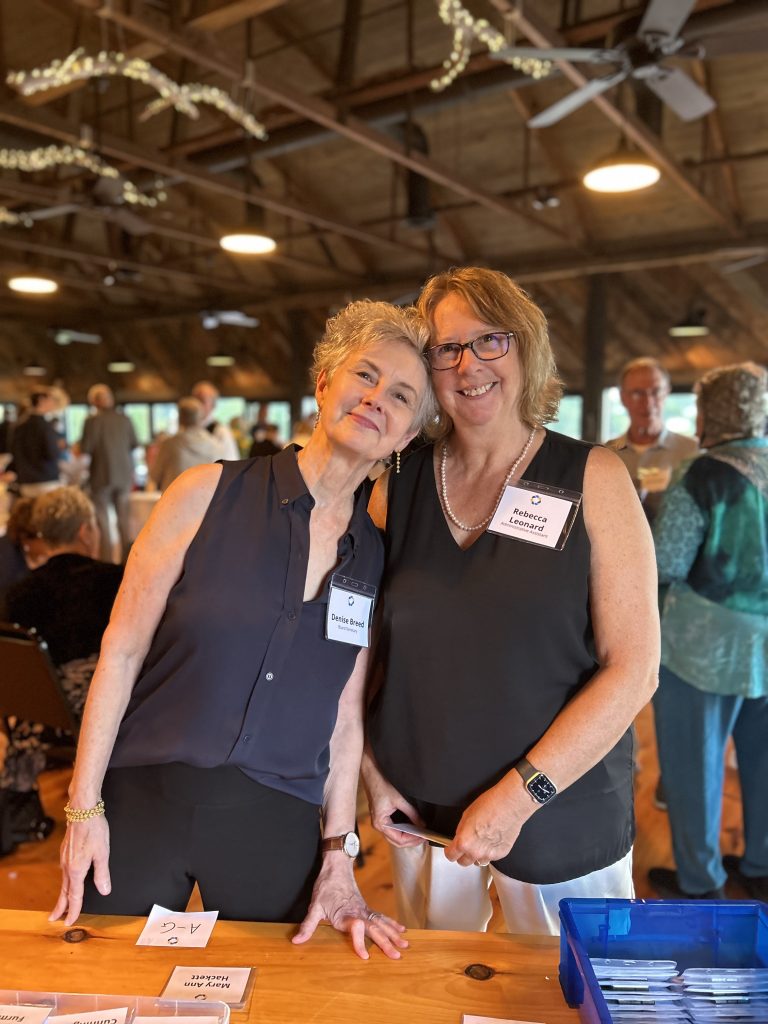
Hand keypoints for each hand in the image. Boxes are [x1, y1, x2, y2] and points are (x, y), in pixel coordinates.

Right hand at [49, 815, 111, 924]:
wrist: (82, 811)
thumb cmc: (94, 829)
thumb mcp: (103, 853)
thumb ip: (102, 873)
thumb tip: (104, 890)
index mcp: (76, 869)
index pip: (74, 895)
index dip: (73, 910)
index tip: (70, 922)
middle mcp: (67, 866)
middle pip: (64, 891)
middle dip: (60, 907)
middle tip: (54, 919)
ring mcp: (64, 858)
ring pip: (63, 882)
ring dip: (62, 895)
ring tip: (61, 904)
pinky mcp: (65, 851)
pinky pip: (64, 872)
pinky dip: (65, 882)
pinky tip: (68, 881)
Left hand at [292, 855, 407, 959]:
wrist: (337, 866)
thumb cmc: (325, 886)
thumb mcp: (314, 906)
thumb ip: (308, 925)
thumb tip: (296, 941)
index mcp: (345, 914)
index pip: (355, 930)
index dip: (359, 943)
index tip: (365, 957)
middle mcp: (358, 913)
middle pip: (374, 929)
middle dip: (386, 943)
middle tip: (396, 956)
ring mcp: (365, 909)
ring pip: (381, 924)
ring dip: (393, 935)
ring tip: (404, 946)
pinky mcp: (367, 907)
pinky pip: (381, 917)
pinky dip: (392, 924)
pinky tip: (401, 930)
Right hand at [361, 751, 424, 848]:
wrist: (372, 772)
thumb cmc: (381, 784)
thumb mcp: (399, 799)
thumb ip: (412, 813)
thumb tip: (423, 824)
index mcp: (380, 823)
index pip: (398, 840)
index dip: (412, 840)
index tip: (423, 837)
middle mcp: (378, 825)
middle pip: (396, 840)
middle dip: (411, 840)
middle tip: (424, 837)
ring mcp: (380, 820)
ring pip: (395, 835)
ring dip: (407, 836)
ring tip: (420, 833)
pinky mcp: (382, 815)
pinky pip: (393, 828)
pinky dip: (403, 829)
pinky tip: (412, 826)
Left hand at [443, 778, 530, 868]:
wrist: (510, 804)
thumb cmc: (490, 805)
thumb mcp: (466, 814)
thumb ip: (461, 830)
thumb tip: (459, 836)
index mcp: (464, 842)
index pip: (450, 855)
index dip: (449, 851)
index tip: (451, 849)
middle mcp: (476, 852)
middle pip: (463, 862)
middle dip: (462, 854)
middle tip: (466, 845)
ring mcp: (489, 855)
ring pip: (478, 862)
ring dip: (477, 854)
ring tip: (481, 841)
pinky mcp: (501, 854)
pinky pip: (491, 857)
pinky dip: (490, 851)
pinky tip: (493, 838)